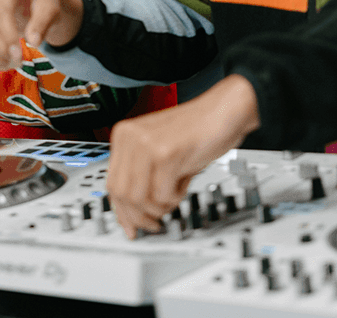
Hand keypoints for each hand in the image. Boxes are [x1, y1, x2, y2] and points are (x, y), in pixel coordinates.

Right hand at [0, 0, 83, 70]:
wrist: (33, 4)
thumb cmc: (42, 4)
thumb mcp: (50, 9)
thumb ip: (42, 23)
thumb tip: (33, 42)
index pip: (1, 10)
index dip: (8, 35)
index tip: (19, 54)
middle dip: (1, 49)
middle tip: (18, 62)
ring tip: (12, 64)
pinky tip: (1, 64)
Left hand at [106, 75, 261, 237]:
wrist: (224, 110)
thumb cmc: (197, 130)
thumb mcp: (159, 150)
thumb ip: (142, 174)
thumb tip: (133, 211)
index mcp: (124, 135)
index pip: (112, 183)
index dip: (121, 211)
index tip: (130, 226)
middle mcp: (130, 137)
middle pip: (122, 194)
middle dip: (139, 216)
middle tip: (153, 223)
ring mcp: (146, 144)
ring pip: (139, 198)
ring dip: (159, 208)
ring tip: (173, 197)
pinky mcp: (166, 153)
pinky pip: (163, 194)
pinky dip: (175, 198)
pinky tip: (184, 185)